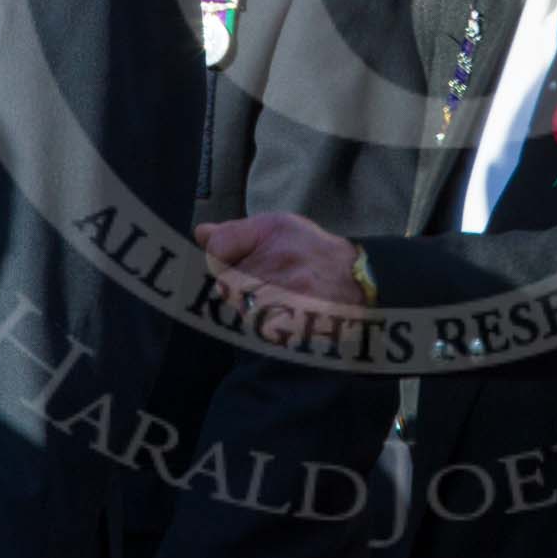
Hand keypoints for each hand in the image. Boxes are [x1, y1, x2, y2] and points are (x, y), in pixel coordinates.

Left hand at [195, 211, 364, 314]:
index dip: (221, 261)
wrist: (356, 280)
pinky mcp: (296, 321)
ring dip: (253, 310)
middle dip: (238, 290)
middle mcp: (280, 258)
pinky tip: (285, 315)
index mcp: (272, 230)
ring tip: (279, 300)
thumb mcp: (277, 228)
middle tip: (266, 285)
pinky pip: (260, 329)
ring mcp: (289, 292)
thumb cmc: (310, 251)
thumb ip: (235, 233)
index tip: (235, 264)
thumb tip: (200, 233)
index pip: (218, 249)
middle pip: (227, 285)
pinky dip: (267, 327)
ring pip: (242, 309)